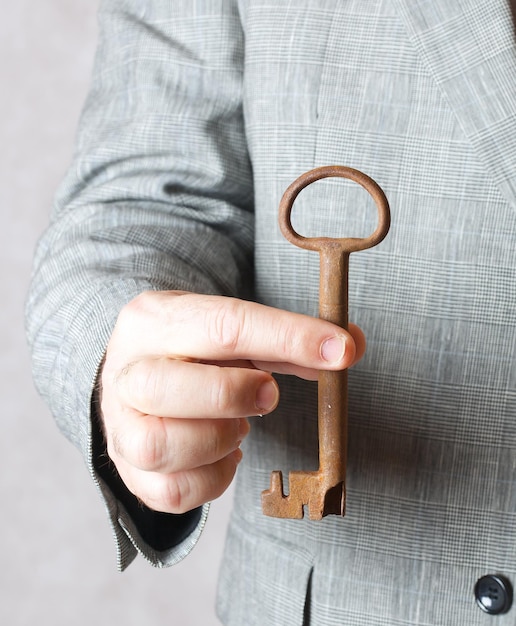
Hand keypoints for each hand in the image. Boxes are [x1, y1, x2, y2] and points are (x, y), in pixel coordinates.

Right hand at [100, 291, 364, 513]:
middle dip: (234, 394)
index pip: (225, 325)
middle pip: (169, 387)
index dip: (290, 338)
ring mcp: (120, 424)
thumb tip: (348, 347)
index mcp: (155, 319)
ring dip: (218, 439)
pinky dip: (214, 479)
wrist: (132, 376)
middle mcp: (127, 370)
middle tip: (268, 395)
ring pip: (161, 445)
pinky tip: (225, 454)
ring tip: (238, 426)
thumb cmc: (191, 352)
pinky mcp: (128, 470)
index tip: (341, 351)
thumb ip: (285, 341)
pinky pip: (172, 492)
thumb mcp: (229, 332)